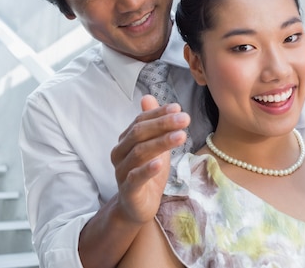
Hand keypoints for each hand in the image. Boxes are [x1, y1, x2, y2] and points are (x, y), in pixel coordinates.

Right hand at [110, 95, 190, 222]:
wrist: (136, 206)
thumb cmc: (147, 173)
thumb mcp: (154, 146)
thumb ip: (153, 124)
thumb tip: (148, 97)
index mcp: (126, 140)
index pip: (140, 120)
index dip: (159, 113)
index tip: (178, 108)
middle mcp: (120, 153)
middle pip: (139, 133)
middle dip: (163, 124)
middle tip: (185, 119)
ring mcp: (121, 172)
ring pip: (139, 153)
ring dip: (161, 143)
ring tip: (181, 136)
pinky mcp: (127, 190)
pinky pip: (135, 178)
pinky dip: (147, 169)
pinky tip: (160, 163)